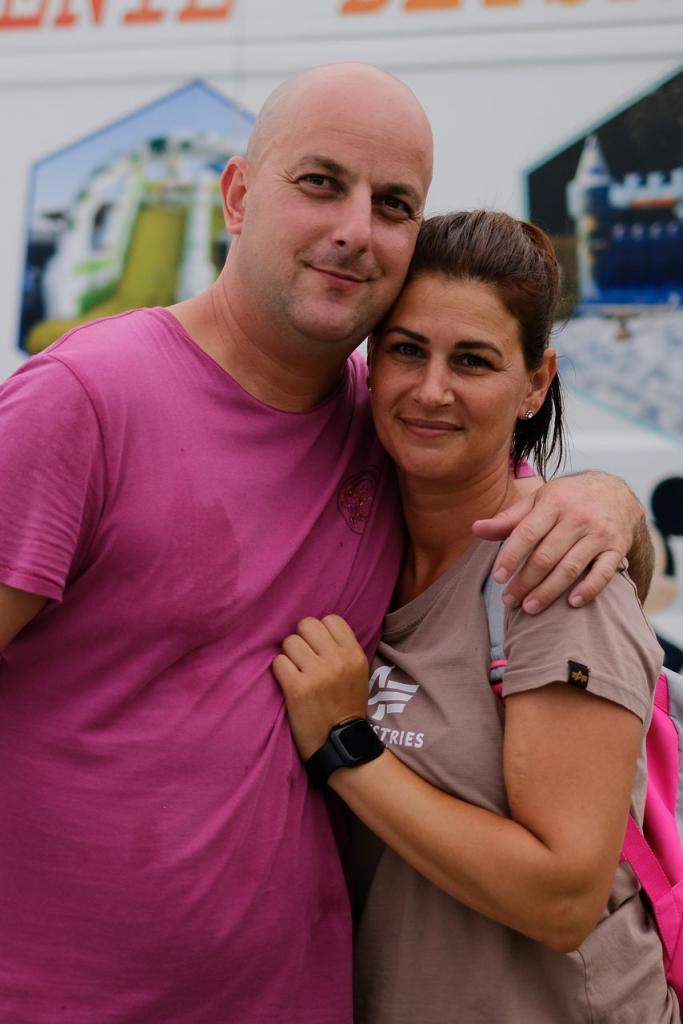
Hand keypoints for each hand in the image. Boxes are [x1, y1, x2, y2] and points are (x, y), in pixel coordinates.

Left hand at [273, 615, 368, 759]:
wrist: (341, 743)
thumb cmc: (347, 706)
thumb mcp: (358, 673)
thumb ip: (342, 649)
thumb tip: (318, 627)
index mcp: (354, 654)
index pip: (331, 619)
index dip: (320, 631)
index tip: (317, 646)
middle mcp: (337, 660)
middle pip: (307, 624)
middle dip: (301, 639)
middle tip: (303, 657)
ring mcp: (317, 673)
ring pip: (290, 642)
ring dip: (289, 656)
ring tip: (296, 672)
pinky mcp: (297, 688)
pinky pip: (278, 662)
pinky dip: (280, 672)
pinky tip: (288, 683)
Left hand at [472, 471, 644, 613]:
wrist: (616, 491)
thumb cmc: (568, 498)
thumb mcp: (538, 500)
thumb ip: (508, 518)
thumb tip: (476, 529)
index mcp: (554, 502)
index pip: (527, 533)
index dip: (511, 556)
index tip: (497, 577)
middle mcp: (578, 517)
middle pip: (546, 556)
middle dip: (525, 581)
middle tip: (509, 600)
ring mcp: (599, 533)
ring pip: (570, 568)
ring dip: (548, 591)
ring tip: (530, 607)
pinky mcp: (618, 547)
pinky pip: (603, 573)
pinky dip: (589, 589)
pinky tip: (572, 603)